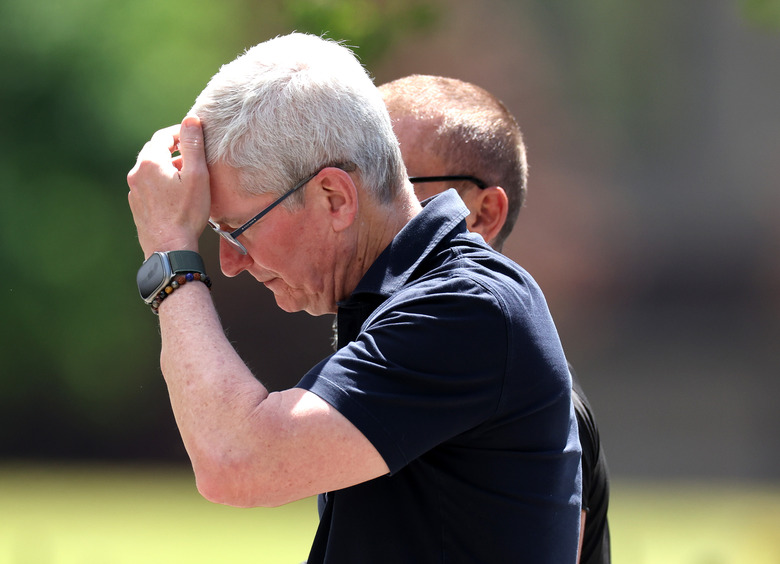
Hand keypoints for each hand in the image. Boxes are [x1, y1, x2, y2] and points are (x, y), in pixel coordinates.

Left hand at [127, 115, 210, 257]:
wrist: (169, 248)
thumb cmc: (186, 213)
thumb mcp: (197, 176)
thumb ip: (193, 145)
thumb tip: (191, 120)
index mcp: (150, 162)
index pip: (163, 136)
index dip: (180, 133)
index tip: (195, 136)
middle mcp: (137, 173)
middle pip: (154, 151)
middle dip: (173, 149)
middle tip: (193, 155)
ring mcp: (134, 190)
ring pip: (151, 169)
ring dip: (167, 167)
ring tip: (187, 177)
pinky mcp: (136, 205)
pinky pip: (148, 186)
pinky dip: (161, 183)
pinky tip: (176, 195)